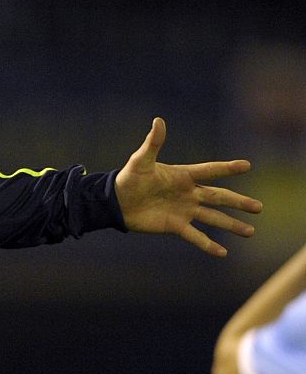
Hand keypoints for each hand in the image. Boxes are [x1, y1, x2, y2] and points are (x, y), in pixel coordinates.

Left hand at [113, 118, 259, 256]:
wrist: (115, 202)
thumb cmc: (128, 179)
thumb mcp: (140, 161)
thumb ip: (152, 143)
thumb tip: (158, 121)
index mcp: (183, 176)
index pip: (210, 171)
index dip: (226, 168)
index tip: (246, 166)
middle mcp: (188, 193)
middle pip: (219, 198)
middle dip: (239, 202)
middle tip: (259, 207)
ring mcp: (184, 210)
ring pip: (213, 218)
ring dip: (231, 224)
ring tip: (250, 231)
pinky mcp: (175, 226)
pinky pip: (195, 236)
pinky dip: (208, 245)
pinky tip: (223, 253)